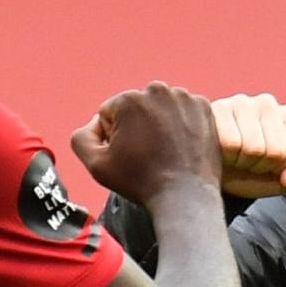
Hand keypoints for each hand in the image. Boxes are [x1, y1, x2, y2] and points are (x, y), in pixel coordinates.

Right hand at [72, 82, 220, 203]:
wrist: (185, 195)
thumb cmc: (140, 181)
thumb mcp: (96, 165)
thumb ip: (81, 138)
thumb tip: (93, 124)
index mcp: (129, 99)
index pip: (109, 113)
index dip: (112, 137)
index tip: (127, 155)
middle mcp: (157, 90)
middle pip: (136, 107)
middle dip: (136, 126)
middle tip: (146, 155)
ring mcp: (184, 97)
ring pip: (160, 108)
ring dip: (159, 124)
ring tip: (164, 152)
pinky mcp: (204, 107)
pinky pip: (182, 111)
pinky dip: (180, 125)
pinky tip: (180, 146)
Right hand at [212, 93, 285, 197]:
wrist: (212, 170)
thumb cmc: (249, 171)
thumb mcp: (280, 180)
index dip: (283, 168)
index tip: (271, 166)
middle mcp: (268, 103)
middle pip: (276, 150)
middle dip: (261, 166)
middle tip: (248, 162)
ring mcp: (242, 102)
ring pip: (253, 147)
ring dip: (242, 162)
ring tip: (234, 156)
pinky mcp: (218, 108)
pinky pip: (230, 143)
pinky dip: (226, 156)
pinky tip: (220, 150)